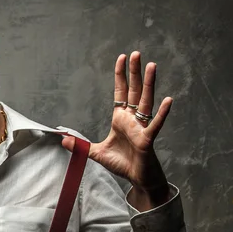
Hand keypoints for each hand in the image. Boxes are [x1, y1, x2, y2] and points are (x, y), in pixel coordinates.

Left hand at [61, 51, 171, 209]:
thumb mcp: (97, 153)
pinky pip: (155, 125)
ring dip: (149, 84)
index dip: (120, 76)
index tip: (121, 58)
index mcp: (121, 119)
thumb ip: (82, 146)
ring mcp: (141, 127)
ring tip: (152, 66)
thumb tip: (64, 140)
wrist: (136, 177)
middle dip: (134, 73)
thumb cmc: (122, 163)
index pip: (121, 93)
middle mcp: (132, 119)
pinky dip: (162, 113)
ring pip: (146, 102)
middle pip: (134, 91)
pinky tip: (168, 100)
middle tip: (136, 54)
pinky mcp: (147, 139)